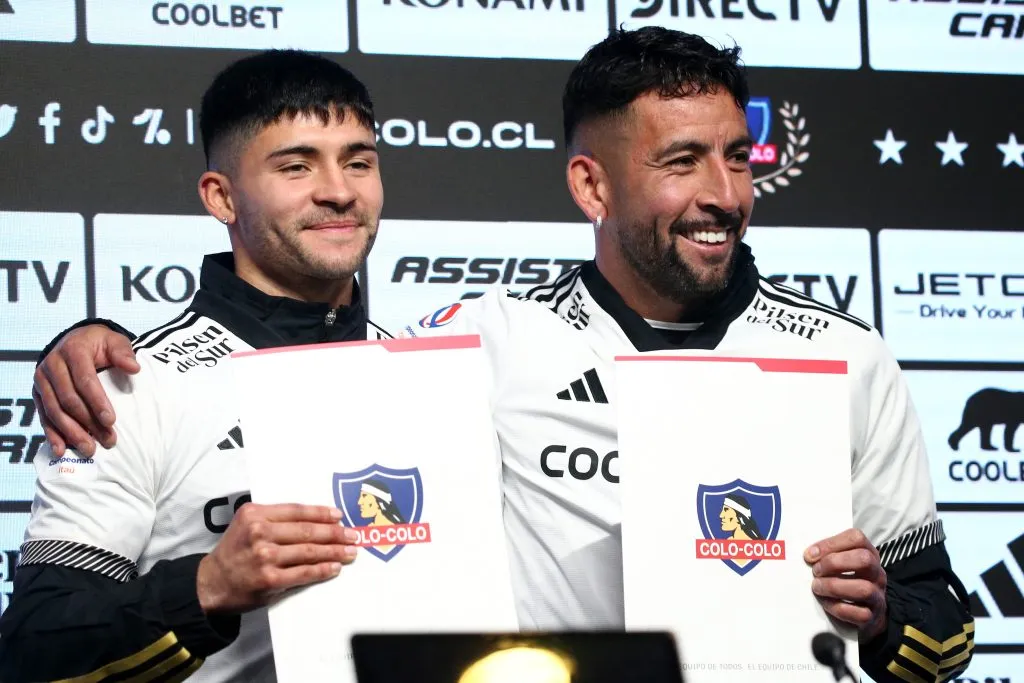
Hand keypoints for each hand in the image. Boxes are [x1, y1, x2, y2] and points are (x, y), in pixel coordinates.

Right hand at [33, 325, 139, 456]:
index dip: (97, 401)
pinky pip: (43, 416)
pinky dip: (52, 434)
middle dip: (88, 422)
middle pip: (69, 399)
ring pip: (54, 411)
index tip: (111, 420)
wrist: (75, 340)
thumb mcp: (114, 341)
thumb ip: (123, 353)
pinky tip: (61, 449)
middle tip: (108, 439)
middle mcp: (51, 365)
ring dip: (72, 433)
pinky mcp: (37, 394)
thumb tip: (134, 368)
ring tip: (90, 449)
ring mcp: (41, 381)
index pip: (84, 380)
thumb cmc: (99, 344)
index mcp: (72, 351)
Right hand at [197, 503, 358, 613]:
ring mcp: (265, 557)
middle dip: (335, 533)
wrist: (212, 582)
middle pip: (307, 531)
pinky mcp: (270, 580)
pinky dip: (322, 570)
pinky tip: (334, 567)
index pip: (297, 511)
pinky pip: (304, 573)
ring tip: (349, 551)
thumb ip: (274, 518)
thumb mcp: (247, 524)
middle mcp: (259, 533)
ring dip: (334, 551)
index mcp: (254, 514)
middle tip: (352, 534)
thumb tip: (315, 520)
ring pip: (309, 552)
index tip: (338, 515)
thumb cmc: (234, 551)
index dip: (321, 513)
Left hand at [804, 528, 887, 641]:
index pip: (857, 538)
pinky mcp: (872, 618)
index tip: (810, 554)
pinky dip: (838, 608)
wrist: (864, 615)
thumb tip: (807, 555)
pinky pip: (860, 614)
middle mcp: (877, 574)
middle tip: (815, 571)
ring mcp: (877, 596)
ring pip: (864, 589)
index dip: (831, 543)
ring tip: (817, 587)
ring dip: (834, 587)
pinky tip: (826, 604)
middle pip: (864, 560)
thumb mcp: (841, 566)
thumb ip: (828, 556)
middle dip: (834, 563)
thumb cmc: (846, 583)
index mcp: (869, 555)